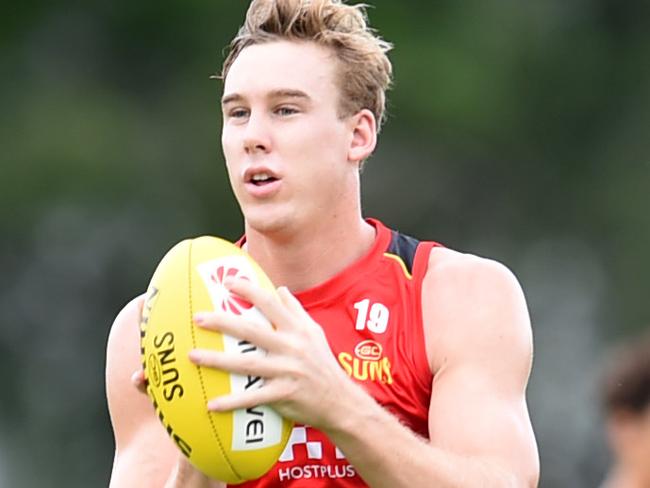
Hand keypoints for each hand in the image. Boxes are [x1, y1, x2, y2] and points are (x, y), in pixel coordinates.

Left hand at [188, 279, 354, 430]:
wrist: (340, 400)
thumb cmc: (323, 363)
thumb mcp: (315, 332)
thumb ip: (296, 310)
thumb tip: (280, 289)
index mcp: (297, 329)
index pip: (270, 303)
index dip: (248, 290)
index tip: (227, 282)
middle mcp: (291, 347)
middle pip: (251, 331)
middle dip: (223, 322)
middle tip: (197, 318)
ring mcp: (287, 371)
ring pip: (247, 364)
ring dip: (217, 360)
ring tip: (193, 356)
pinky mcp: (284, 394)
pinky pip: (253, 398)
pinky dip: (233, 402)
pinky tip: (212, 404)